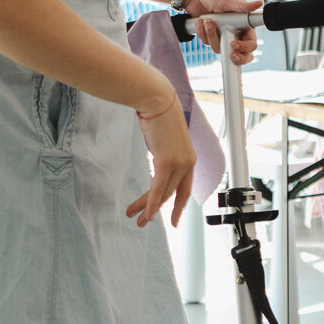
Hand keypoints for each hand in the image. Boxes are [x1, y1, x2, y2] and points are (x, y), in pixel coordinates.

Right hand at [128, 81, 195, 227]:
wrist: (157, 101)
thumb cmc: (159, 115)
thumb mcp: (164, 138)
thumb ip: (164, 151)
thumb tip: (158, 154)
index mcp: (189, 158)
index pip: (184, 188)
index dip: (179, 206)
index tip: (175, 220)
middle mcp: (188, 163)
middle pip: (171, 194)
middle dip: (156, 210)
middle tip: (144, 222)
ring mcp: (179, 163)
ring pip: (163, 194)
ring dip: (148, 208)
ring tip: (135, 218)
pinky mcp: (167, 162)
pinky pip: (158, 188)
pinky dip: (151, 203)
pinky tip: (145, 213)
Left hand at [181, 0, 259, 65]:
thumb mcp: (229, 0)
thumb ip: (243, 5)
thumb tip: (259, 3)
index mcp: (243, 26)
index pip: (250, 44)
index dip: (245, 48)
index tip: (235, 45)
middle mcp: (234, 33)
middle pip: (240, 55)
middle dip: (236, 57)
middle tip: (230, 54)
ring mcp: (221, 36)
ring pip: (218, 48)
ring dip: (211, 35)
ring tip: (207, 20)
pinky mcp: (209, 37)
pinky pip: (206, 43)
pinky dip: (202, 33)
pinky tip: (200, 21)